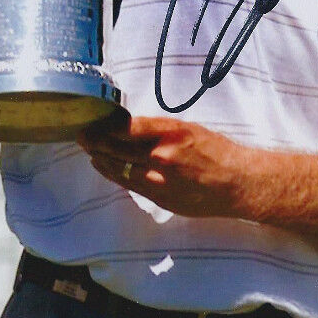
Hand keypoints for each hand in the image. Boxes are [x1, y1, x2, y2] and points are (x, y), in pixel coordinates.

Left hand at [78, 116, 255, 218]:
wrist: (237, 183)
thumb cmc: (216, 151)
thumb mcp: (188, 128)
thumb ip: (158, 130)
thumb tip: (128, 127)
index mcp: (170, 132)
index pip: (125, 126)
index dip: (103, 125)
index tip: (91, 121)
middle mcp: (162, 154)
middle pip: (116, 147)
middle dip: (95, 141)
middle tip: (81, 135)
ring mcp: (159, 179)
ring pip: (119, 167)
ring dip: (100, 158)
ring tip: (89, 151)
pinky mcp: (160, 197)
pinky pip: (129, 184)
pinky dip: (114, 174)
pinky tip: (104, 168)